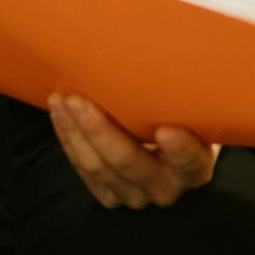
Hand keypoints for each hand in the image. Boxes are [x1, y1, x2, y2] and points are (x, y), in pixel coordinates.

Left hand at [49, 94, 217, 208]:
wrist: (173, 150)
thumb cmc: (185, 119)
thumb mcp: (195, 111)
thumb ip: (187, 100)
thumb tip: (174, 58)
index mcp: (195, 169)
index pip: (189, 162)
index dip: (179, 150)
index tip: (166, 130)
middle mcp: (166, 189)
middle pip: (130, 163)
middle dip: (100, 130)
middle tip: (79, 99)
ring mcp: (135, 196)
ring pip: (98, 168)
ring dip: (76, 132)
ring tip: (61, 99)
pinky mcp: (109, 195)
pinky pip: (83, 170)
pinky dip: (69, 140)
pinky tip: (59, 114)